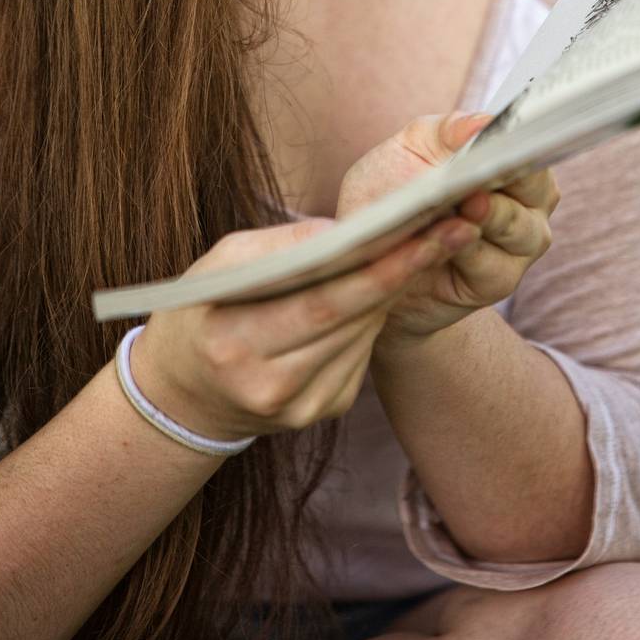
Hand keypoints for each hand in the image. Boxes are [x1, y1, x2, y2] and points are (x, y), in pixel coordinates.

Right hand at [127, 213, 481, 443]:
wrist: (186, 392)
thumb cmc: (204, 310)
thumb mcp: (221, 266)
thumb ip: (279, 247)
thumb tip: (347, 230)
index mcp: (236, 344)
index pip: (323, 302)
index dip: (379, 267)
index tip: (424, 228)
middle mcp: (269, 387)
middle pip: (353, 319)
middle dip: (406, 269)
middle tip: (453, 227)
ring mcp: (298, 408)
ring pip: (362, 335)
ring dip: (396, 289)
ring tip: (433, 241)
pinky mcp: (319, 412)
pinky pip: (358, 355)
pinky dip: (373, 317)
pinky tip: (384, 288)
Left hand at [336, 111, 560, 351]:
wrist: (365, 254)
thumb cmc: (392, 192)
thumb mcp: (412, 148)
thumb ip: (447, 131)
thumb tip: (482, 121)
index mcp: (515, 166)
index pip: (533, 148)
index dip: (521, 143)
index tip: (507, 136)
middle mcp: (527, 206)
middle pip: (536, 190)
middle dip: (508, 177)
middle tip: (483, 170)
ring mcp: (517, 248)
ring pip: (520, 229)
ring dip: (490, 216)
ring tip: (465, 204)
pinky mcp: (495, 282)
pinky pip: (492, 267)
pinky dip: (467, 251)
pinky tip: (447, 238)